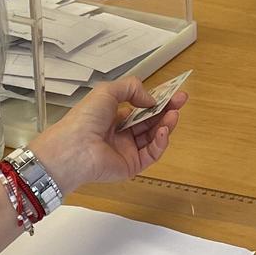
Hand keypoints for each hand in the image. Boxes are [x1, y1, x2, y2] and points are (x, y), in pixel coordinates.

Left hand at [26, 76, 184, 198]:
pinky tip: (163, 130)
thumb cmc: (84, 119)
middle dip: (166, 110)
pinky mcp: (131, 166)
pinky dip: (160, 142)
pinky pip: (151, 153)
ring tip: (174, 114)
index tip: (172, 92)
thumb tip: (150, 99)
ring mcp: (127, 151)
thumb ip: (131, 88)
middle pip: (150, 122)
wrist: (74, 148)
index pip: (140, 108)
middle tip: (181, 100)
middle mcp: (120, 134)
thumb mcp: (107, 92)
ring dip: (166, 124)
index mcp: (113, 117)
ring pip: (153, 137)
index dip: (157, 100)